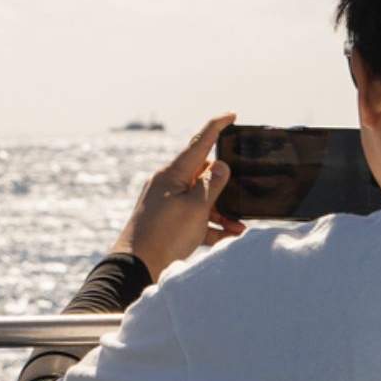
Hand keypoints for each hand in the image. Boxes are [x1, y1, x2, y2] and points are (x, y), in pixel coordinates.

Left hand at [109, 113, 247, 271]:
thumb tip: (221, 165)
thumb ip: (212, 184)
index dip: (216, 127)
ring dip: (222, 211)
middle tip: (243, 195)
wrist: (136, 266)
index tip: (231, 115)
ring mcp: (166, 202)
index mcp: (172, 174)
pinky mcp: (167, 221)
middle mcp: (167, 184)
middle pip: (203, 174)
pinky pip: (194, 218)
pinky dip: (211, 226)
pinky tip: (229, 237)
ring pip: (201, 199)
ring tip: (239, 227)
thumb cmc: (166, 235)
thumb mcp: (196, 207)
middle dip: (225, 186)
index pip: (199, 143)